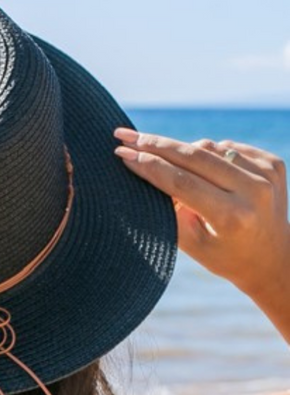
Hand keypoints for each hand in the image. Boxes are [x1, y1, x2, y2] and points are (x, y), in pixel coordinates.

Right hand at [112, 128, 288, 300]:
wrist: (272, 258)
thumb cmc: (223, 256)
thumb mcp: (190, 243)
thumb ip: (169, 210)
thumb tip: (147, 168)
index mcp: (232, 216)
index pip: (181, 182)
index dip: (149, 165)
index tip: (122, 153)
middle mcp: (254, 191)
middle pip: (195, 156)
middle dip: (155, 145)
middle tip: (125, 136)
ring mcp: (266, 173)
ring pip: (209, 147)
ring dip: (180, 152)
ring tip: (162, 161)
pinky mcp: (272, 163)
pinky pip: (226, 148)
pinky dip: (207, 154)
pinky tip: (200, 170)